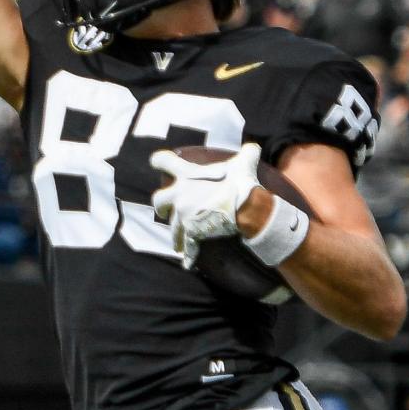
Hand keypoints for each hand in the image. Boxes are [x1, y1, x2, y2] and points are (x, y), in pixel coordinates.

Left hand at [149, 143, 265, 267]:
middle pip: (158, 200)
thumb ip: (246, 153)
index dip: (159, 160)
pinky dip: (188, 256)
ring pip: (172, 227)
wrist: (245, 208)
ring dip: (176, 234)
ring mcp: (184, 216)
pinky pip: (187, 247)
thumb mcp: (244, 163)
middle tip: (166, 211)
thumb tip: (254, 146)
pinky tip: (187, 263)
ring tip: (179, 242)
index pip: (164, 161)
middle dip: (161, 206)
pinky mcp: (192, 233)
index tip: (154, 162)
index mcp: (188, 175)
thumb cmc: (242, 183)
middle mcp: (180, 195)